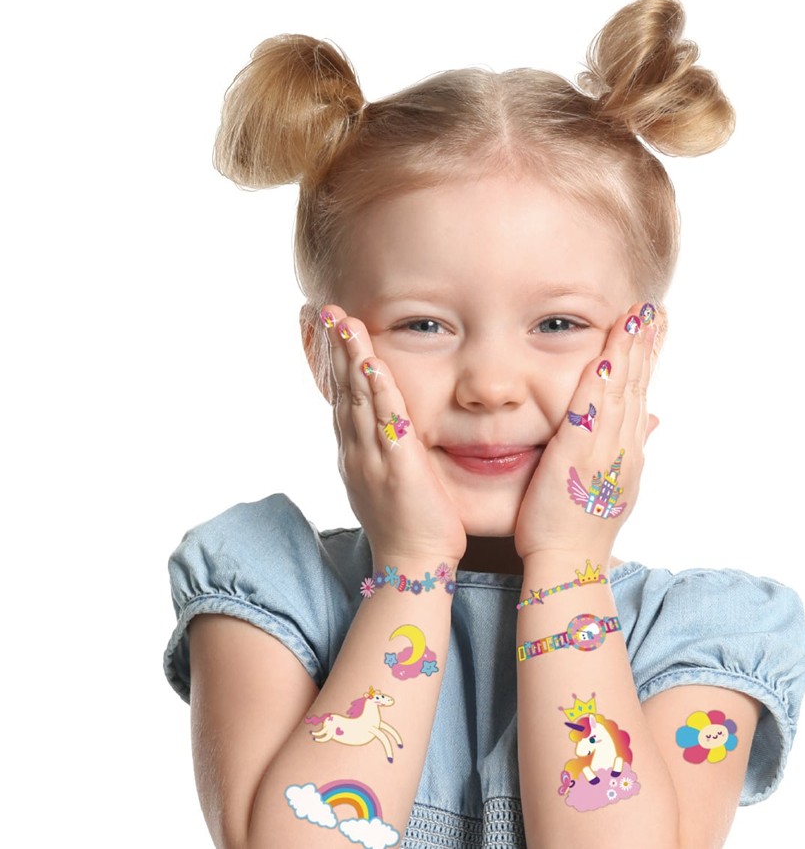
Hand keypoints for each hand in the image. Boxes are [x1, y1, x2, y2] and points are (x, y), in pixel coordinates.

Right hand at [321, 306, 467, 564]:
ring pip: (357, 398)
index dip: (332, 362)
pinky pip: (386, 421)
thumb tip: (383, 426)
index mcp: (355, 451)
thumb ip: (381, 449)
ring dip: (348, 357)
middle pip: (341, 390)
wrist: (412, 562)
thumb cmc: (407, 522)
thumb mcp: (384, 480)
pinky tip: (371, 363)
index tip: (326, 328)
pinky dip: (377, 390)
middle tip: (324, 309)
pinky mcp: (397, 467)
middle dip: (332, 347)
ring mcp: (373, 457)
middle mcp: (356, 450)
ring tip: (342, 320)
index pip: (340, 397)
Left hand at [513, 303, 657, 562]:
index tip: (654, 330)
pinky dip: (602, 381)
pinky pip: (593, 411)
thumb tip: (648, 423)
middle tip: (657, 311)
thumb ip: (625, 450)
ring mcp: (605, 451)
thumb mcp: (610, 485)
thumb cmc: (578, 527)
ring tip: (639, 317)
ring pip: (622, 392)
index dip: (648, 361)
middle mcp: (624, 448)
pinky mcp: (579, 456)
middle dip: (648, 346)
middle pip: (638, 387)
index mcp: (628, 453)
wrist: (568, 561)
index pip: (640, 396)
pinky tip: (606, 354)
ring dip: (631, 352)